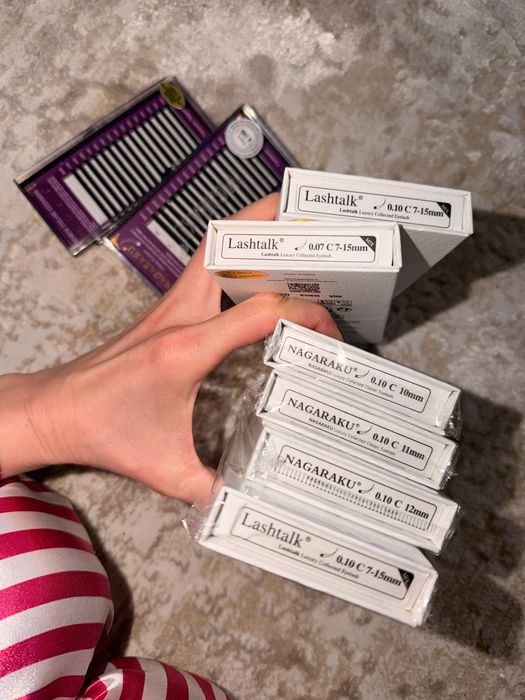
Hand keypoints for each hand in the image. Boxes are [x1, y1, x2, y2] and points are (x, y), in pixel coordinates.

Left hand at [0, 195, 341, 503]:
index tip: (329, 332)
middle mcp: (179, 314)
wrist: (57, 409)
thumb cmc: (104, 430)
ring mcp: (170, 305)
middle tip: (311, 222)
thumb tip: (252, 497)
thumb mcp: (164, 469)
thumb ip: (212, 488)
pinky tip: (253, 268)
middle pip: (225, 244)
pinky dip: (232, 252)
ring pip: (212, 245)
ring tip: (288, 227)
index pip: (259, 313)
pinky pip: (203, 264)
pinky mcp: (166, 308)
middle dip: (270, 222)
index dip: (304, 316)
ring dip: (249, 229)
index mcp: (186, 349)